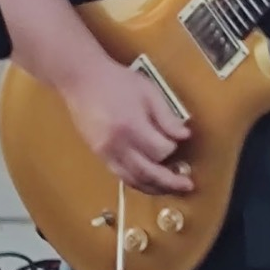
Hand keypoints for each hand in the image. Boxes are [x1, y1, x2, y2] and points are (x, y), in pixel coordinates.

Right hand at [62, 54, 192, 193]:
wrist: (82, 80)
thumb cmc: (117, 81)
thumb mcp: (148, 92)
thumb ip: (167, 116)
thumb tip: (184, 136)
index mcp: (131, 126)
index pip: (160, 150)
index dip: (173, 148)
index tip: (177, 141)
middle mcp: (118, 144)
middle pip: (148, 173)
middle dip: (170, 182)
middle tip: (187, 186)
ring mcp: (106, 153)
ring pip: (133, 180)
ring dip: (154, 188)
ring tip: (171, 189)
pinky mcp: (99, 155)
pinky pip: (121, 176)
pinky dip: (138, 182)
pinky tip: (149, 182)